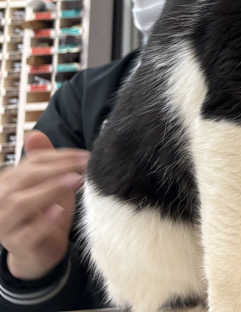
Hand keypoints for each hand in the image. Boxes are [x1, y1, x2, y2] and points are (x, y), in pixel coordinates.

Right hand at [0, 131, 88, 279]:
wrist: (39, 253)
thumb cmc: (45, 214)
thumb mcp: (48, 185)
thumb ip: (44, 162)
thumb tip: (35, 133)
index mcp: (9, 182)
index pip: (33, 162)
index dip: (60, 156)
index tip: (86, 154)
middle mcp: (1, 200)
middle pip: (26, 178)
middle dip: (58, 168)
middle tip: (85, 164)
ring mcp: (5, 224)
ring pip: (22, 203)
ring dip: (50, 190)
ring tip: (75, 180)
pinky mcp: (16, 244)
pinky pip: (28, 232)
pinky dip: (44, 221)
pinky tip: (59, 210)